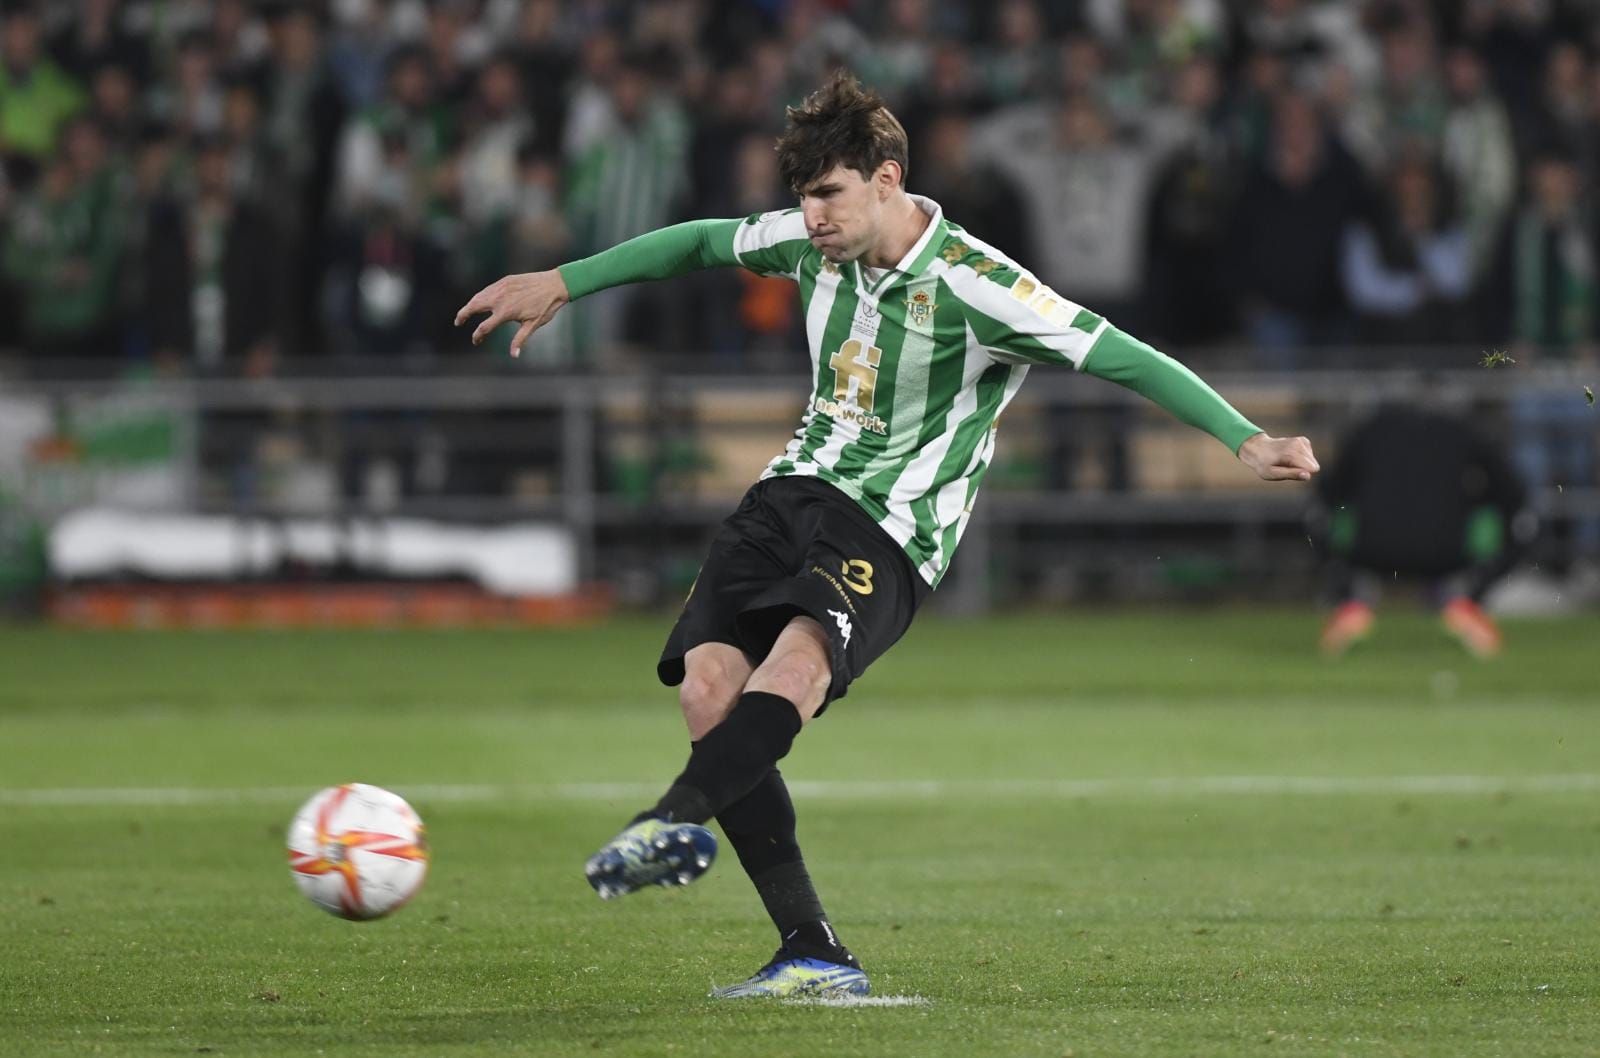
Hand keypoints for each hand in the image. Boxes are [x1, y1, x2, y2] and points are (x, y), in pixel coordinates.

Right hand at [454, 269, 569, 355]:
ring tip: (466, 312)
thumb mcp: (533, 325)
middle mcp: (499, 299)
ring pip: (479, 296)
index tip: (476, 341)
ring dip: (470, 305)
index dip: (477, 336)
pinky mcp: (505, 281)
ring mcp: (501, 288)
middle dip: (463, 315)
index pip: (484, 328)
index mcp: (505, 313)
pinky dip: (480, 296)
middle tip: (458, 322)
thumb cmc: (545, 307)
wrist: (555, 284)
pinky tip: (480, 300)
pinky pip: (488, 289)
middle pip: (473, 307)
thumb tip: (513, 356)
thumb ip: (520, 339)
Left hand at [1238, 432, 1319, 481]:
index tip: (1289, 471)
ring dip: (1301, 465)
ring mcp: (1302, 441)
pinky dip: (1301, 459)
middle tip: (1286, 467)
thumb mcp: (1272, 474)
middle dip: (1302, 470)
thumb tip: (1308, 476)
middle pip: (1313, 465)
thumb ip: (1291, 475)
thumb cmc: (1263, 464)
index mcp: (1292, 453)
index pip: (1312, 468)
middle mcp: (1299, 445)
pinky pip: (1310, 456)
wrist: (1258, 448)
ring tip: (1286, 462)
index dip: (1302, 474)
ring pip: (1312, 461)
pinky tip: (1289, 457)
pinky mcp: (1304, 441)